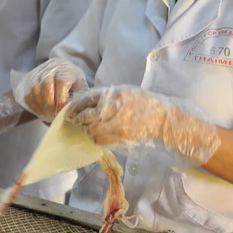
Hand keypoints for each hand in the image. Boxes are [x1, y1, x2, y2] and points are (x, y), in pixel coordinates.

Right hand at [15, 58, 87, 119]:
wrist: (61, 68)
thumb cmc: (73, 81)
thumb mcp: (81, 87)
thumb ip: (78, 98)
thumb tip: (73, 112)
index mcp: (65, 70)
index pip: (61, 82)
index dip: (61, 99)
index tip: (62, 111)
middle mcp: (50, 70)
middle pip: (46, 86)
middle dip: (50, 104)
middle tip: (54, 116)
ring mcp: (38, 74)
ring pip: (35, 90)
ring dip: (41, 105)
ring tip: (48, 114)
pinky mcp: (30, 80)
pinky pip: (28, 94)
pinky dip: (33, 105)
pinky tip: (41, 111)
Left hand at [66, 86, 220, 164]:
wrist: (162, 118)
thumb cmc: (142, 102)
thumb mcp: (123, 91)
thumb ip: (104, 95)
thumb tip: (83, 102)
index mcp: (113, 95)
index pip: (86, 100)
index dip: (75, 107)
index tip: (70, 111)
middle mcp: (113, 109)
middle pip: (86, 117)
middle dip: (77, 119)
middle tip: (74, 120)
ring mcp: (116, 125)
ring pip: (90, 130)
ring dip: (85, 129)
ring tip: (85, 127)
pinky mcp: (120, 138)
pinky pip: (99, 140)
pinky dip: (94, 138)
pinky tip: (96, 134)